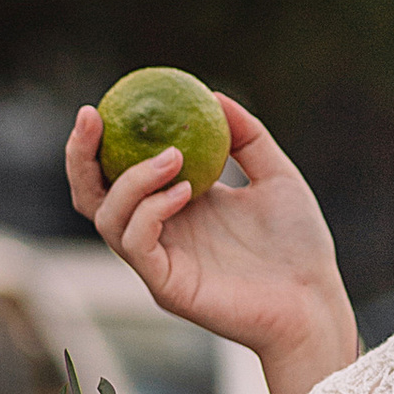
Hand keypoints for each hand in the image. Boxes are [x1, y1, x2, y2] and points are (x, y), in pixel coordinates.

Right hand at [65, 93, 356, 393]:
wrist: (314, 300)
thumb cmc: (299, 245)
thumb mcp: (276, 175)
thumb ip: (247, 137)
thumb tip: (213, 94)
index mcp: (177, 206)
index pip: (119, 172)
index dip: (100, 141)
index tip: (103, 104)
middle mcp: (160, 232)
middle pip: (92, 195)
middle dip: (79, 156)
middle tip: (92, 117)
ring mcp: (159, 261)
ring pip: (108, 218)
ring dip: (130, 180)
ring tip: (173, 158)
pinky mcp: (165, 286)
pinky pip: (136, 244)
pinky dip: (149, 211)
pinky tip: (185, 193)